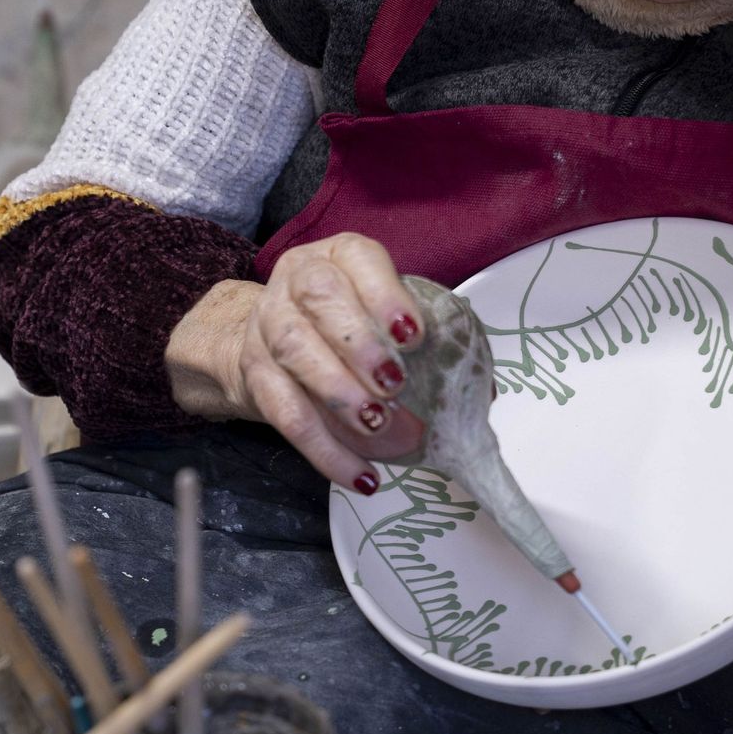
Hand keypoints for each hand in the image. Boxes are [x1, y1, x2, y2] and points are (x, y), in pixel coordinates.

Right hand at [167, 234, 425, 492]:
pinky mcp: (255, 376)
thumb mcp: (380, 318)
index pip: (357, 259)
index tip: (413, 335)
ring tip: (376, 424)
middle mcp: (295, 282)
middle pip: (318, 299)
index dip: (384, 295)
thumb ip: (423, 345)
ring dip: (340, 393)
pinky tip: (361, 475)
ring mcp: (267, 326)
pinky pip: (287, 416)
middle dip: (359, 343)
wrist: (268, 343)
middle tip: (394, 383)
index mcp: (338, 258)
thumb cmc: (344, 328)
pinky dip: (326, 451)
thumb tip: (476, 395)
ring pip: (295, 352)